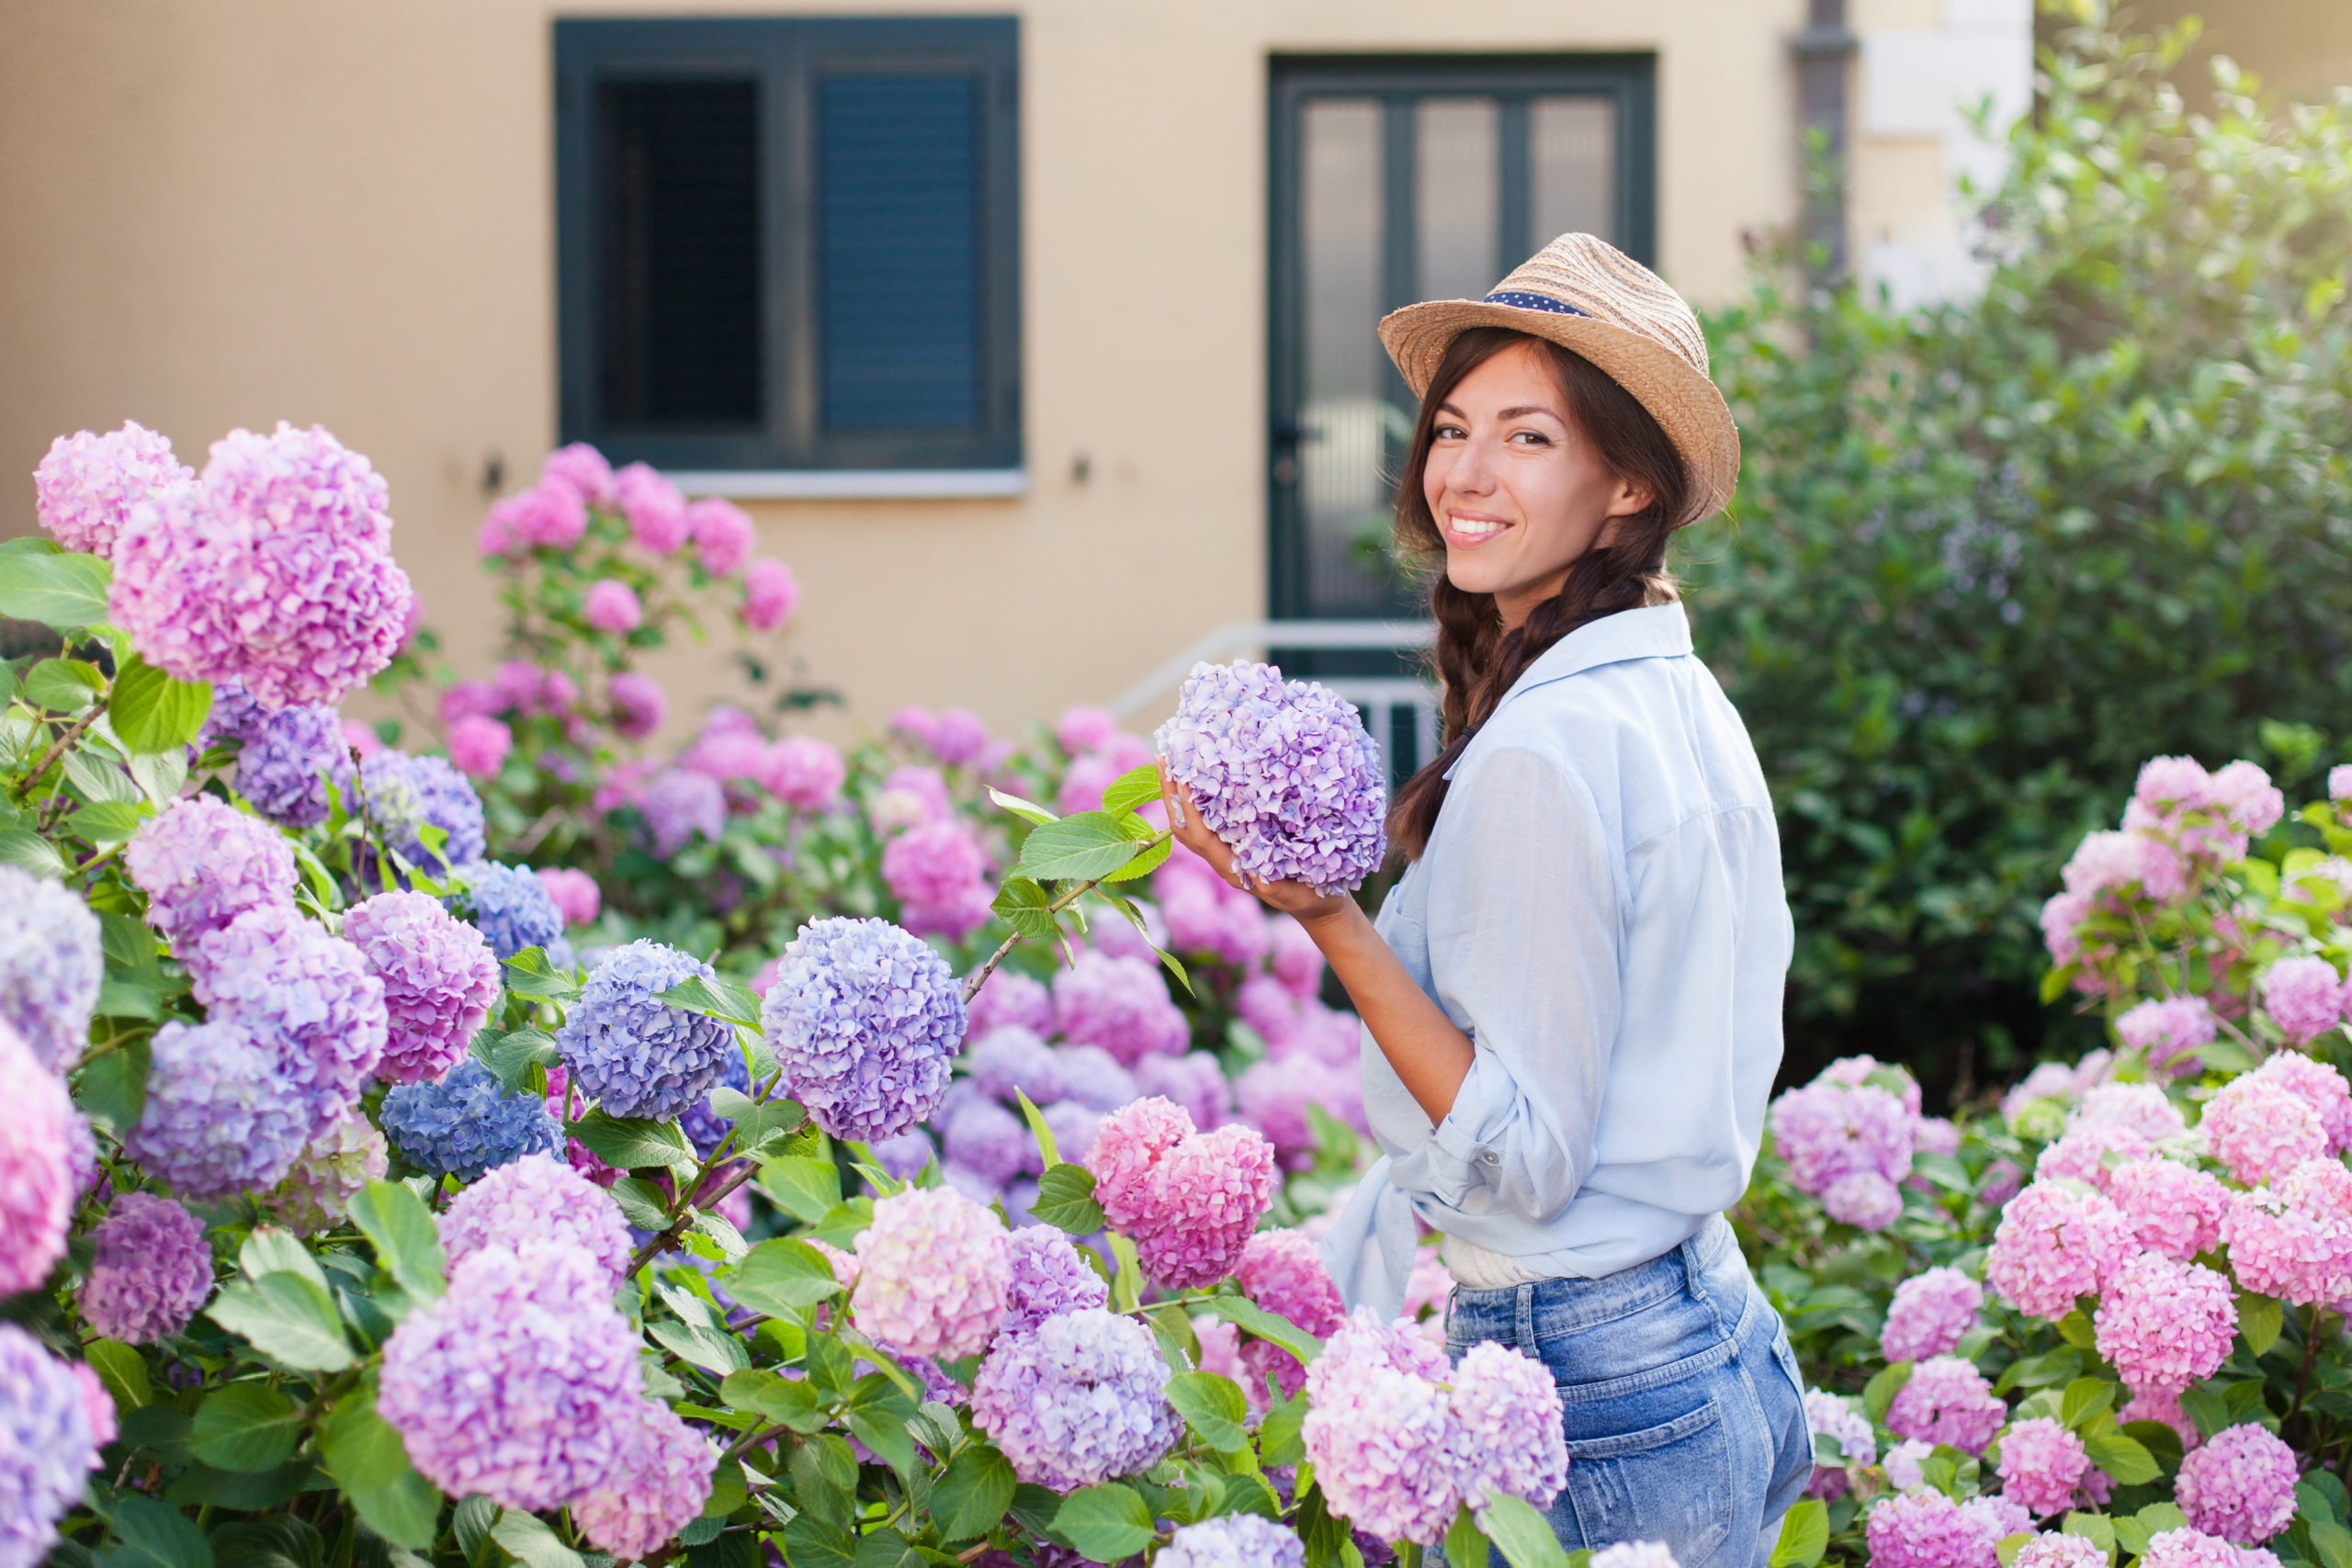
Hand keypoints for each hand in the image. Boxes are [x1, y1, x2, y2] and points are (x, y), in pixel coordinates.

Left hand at [1158, 766, 1357, 927]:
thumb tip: (1261, 880)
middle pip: (1184, 827)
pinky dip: (1197, 797)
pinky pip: (1207, 819)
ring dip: (1178, 794)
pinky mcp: (1236, 843)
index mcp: (1233, 869)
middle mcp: (1223, 859)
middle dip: (1171, 795)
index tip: (1183, 780)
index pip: (1202, 837)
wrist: (1315, 905)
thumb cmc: (1308, 897)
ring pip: (1191, 822)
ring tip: (1173, 760)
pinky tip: (1201, 774)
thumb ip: (1277, 888)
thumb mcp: (1296, 894)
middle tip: (1164, 758)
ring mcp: (1227, 851)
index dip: (1190, 810)